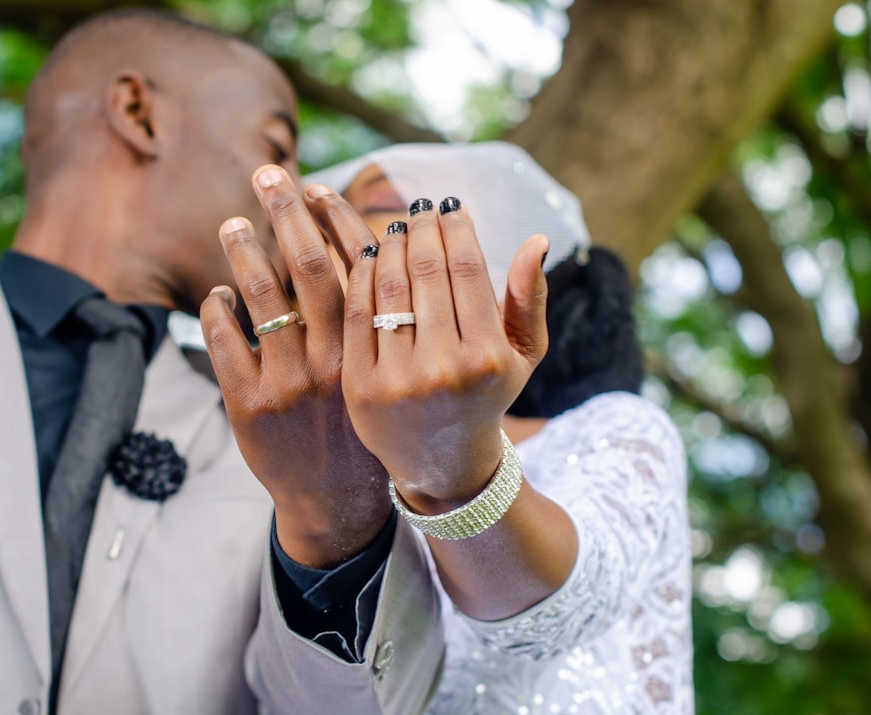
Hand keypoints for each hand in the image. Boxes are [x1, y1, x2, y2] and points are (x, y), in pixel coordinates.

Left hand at [199, 166, 389, 567]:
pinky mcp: (249, 406)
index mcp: (370, 347)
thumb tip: (361, 247)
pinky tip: (218, 294)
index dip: (332, 217)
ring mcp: (287, 383)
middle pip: (305, 266)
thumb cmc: (364, 426)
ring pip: (259, 299)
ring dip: (243, 252)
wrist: (340, 502)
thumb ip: (374, 315)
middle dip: (285, 211)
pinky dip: (216, 310)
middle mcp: (331, 360)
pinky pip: (223, 342)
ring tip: (232, 222)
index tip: (315, 185)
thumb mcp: (383, 374)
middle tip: (268, 173)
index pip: (352, 263)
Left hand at [314, 193, 549, 514]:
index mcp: (487, 357)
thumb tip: (536, 239)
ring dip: (389, 246)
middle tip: (417, 209)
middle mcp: (444, 368)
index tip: (448, 206)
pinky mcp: (360, 387)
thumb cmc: (486, 398)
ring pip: (389, 287)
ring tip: (394, 229)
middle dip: (421, 230)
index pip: (467, 270)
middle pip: (427, 272)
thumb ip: (529, 298)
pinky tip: (366, 256)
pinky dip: (360, 277)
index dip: (456, 229)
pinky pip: (357, 314)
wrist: (442, 464)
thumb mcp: (522, 356)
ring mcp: (398, 379)